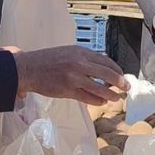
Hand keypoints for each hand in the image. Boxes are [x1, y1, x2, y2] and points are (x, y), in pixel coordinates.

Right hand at [13, 45, 128, 105]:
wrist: (28, 68)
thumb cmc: (48, 60)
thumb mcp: (68, 52)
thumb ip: (85, 59)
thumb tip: (103, 67)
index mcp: (81, 52)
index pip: (106, 61)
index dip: (117, 70)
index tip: (122, 76)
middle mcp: (79, 63)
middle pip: (107, 74)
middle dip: (120, 82)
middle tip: (126, 88)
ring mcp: (74, 78)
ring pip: (100, 88)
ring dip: (111, 94)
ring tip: (116, 98)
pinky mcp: (68, 90)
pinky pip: (88, 98)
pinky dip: (97, 101)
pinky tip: (102, 102)